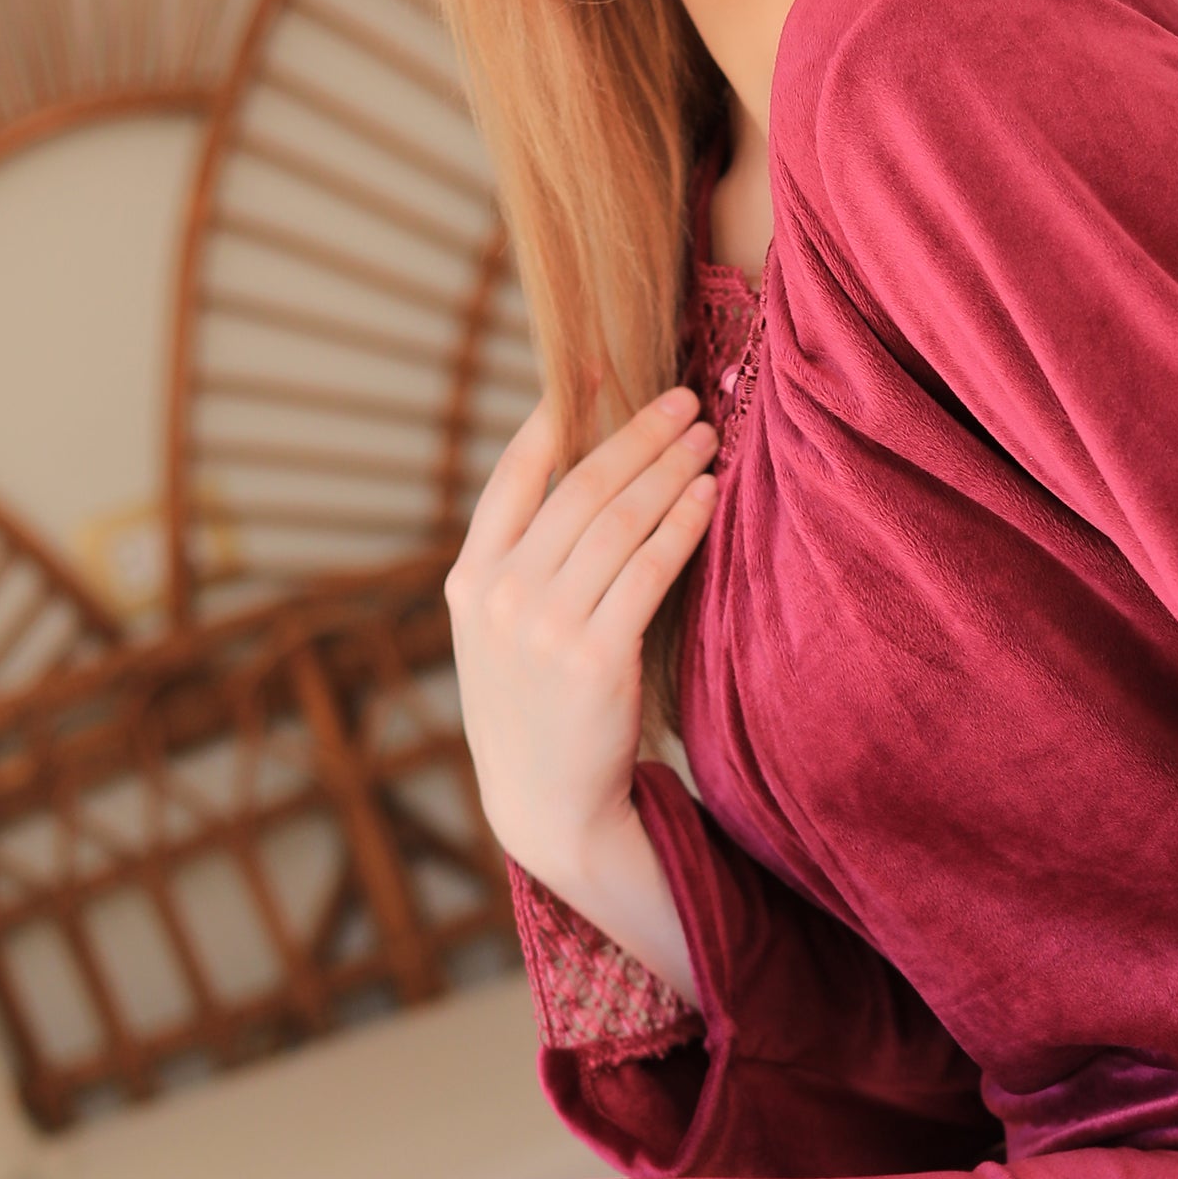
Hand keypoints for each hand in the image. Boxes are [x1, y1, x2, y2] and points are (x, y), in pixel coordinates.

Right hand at [445, 383, 717, 893]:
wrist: (546, 808)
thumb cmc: (535, 712)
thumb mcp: (497, 635)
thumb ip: (521, 562)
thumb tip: (583, 476)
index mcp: (468, 580)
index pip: (513, 476)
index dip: (558, 417)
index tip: (599, 370)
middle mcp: (499, 596)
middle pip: (581, 490)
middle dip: (637, 437)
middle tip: (684, 401)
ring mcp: (542, 627)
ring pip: (619, 521)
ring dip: (669, 470)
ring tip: (706, 439)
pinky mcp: (594, 658)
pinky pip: (650, 570)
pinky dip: (683, 524)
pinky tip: (708, 497)